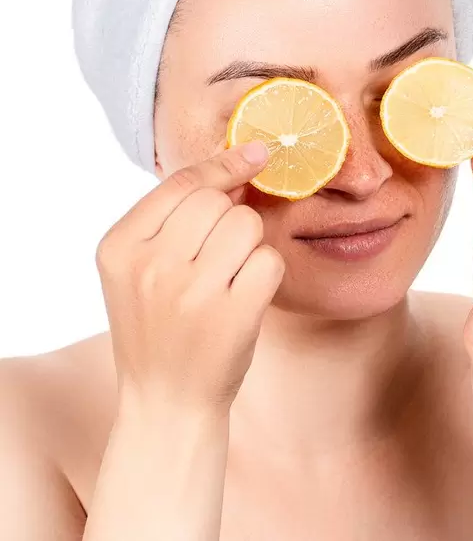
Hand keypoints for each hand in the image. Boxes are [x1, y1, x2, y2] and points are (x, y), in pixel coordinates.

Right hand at [95, 141, 284, 415]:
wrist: (166, 403)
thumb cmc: (159, 327)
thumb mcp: (139, 269)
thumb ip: (174, 216)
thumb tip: (238, 162)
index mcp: (119, 248)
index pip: (181, 183)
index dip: (223, 165)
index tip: (255, 154)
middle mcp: (150, 266)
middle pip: (216, 200)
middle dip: (231, 217)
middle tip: (220, 254)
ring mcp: (191, 293)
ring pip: (247, 224)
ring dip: (250, 244)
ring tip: (228, 279)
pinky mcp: (232, 316)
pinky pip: (269, 260)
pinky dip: (266, 273)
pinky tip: (245, 296)